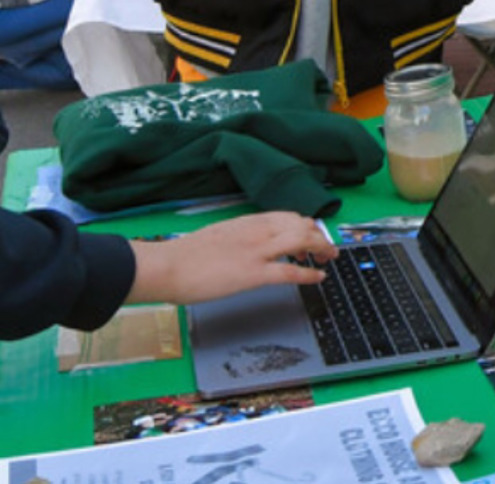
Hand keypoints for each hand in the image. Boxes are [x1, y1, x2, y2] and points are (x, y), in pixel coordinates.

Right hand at [129, 212, 338, 304]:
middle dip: (318, 236)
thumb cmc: (184, 256)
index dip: (304, 226)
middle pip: (301, 224)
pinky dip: (309, 274)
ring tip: (328, 259)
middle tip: (324, 250)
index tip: (310, 238)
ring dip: (321, 249)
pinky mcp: (252, 273)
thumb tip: (246, 247)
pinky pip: (290, 271)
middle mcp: (255, 231)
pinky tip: (318, 277)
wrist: (166, 266)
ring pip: (302, 240)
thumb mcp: (217, 236)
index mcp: (246, 222)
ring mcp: (256, 251)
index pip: (287, 216)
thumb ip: (237, 238)